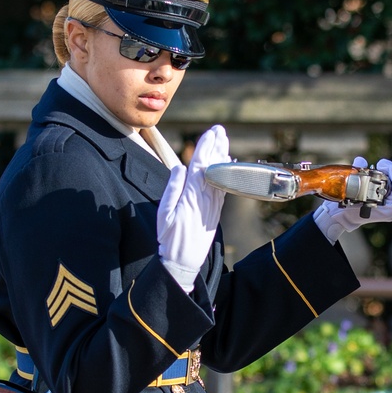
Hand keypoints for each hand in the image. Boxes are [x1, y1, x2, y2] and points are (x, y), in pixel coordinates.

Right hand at [157, 125, 229, 290]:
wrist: (184, 262)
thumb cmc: (169, 239)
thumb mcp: (163, 214)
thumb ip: (172, 189)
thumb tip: (179, 167)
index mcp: (190, 196)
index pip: (200, 166)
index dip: (206, 148)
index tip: (210, 133)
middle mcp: (205, 198)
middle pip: (213, 167)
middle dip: (216, 146)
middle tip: (220, 130)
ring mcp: (213, 204)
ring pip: (220, 175)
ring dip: (222, 156)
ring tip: (224, 140)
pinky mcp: (216, 211)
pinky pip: (223, 187)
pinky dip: (226, 172)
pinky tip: (228, 163)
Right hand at [313, 157, 391, 243]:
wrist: (342, 217)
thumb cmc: (345, 206)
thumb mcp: (349, 189)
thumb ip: (356, 173)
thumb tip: (361, 161)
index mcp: (387, 209)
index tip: (380, 164)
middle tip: (382, 164)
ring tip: (383, 167)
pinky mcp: (391, 203)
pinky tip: (384, 172)